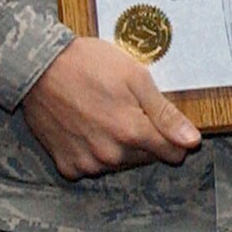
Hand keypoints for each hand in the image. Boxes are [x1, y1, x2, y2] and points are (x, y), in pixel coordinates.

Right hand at [20, 37, 200, 179]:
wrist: (39, 68)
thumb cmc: (89, 65)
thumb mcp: (135, 78)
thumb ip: (165, 113)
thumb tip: (192, 140)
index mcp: (132, 133)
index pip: (172, 152)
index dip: (174, 137)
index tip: (166, 122)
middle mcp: (110, 155)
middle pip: (146, 157)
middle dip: (145, 137)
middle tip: (129, 108)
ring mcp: (87, 163)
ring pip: (119, 162)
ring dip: (120, 145)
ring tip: (106, 113)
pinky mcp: (66, 165)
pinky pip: (91, 166)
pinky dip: (93, 151)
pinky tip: (87, 126)